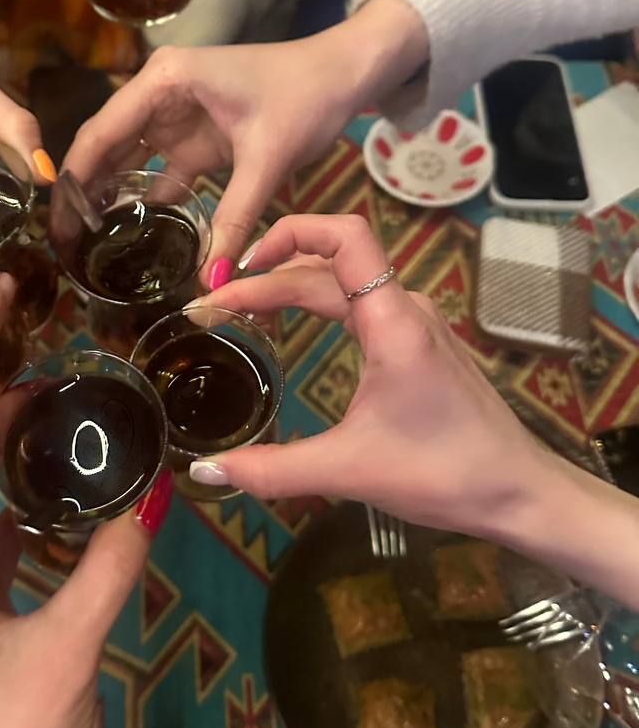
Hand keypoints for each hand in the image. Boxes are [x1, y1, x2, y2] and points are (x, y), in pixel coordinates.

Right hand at [64, 0, 427, 284]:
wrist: (345, 74)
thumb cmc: (305, 97)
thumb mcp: (267, 159)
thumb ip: (235, 218)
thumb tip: (212, 280)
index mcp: (164, 80)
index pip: (101, 133)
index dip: (74, 179)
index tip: (55, 224)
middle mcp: (159, 91)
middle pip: (106, 145)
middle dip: (84, 192)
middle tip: (63, 245)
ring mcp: (176, 113)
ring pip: (128, 159)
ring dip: (111, 197)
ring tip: (88, 246)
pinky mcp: (196, 134)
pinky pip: (161, 170)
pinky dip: (149, 198)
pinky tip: (134, 234)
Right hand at [190, 214, 638, 607]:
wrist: (520, 492)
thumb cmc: (445, 474)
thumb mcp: (350, 471)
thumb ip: (273, 470)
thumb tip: (205, 470)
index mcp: (393, 321)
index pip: (343, 236)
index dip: (286, 235)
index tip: (236, 271)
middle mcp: (404, 307)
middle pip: (327, 264)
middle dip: (265, 278)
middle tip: (211, 309)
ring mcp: (415, 323)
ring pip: (343, 282)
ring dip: (290, 285)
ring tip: (241, 309)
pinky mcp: (419, 343)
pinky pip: (360, 302)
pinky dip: (316, 303)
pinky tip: (293, 326)